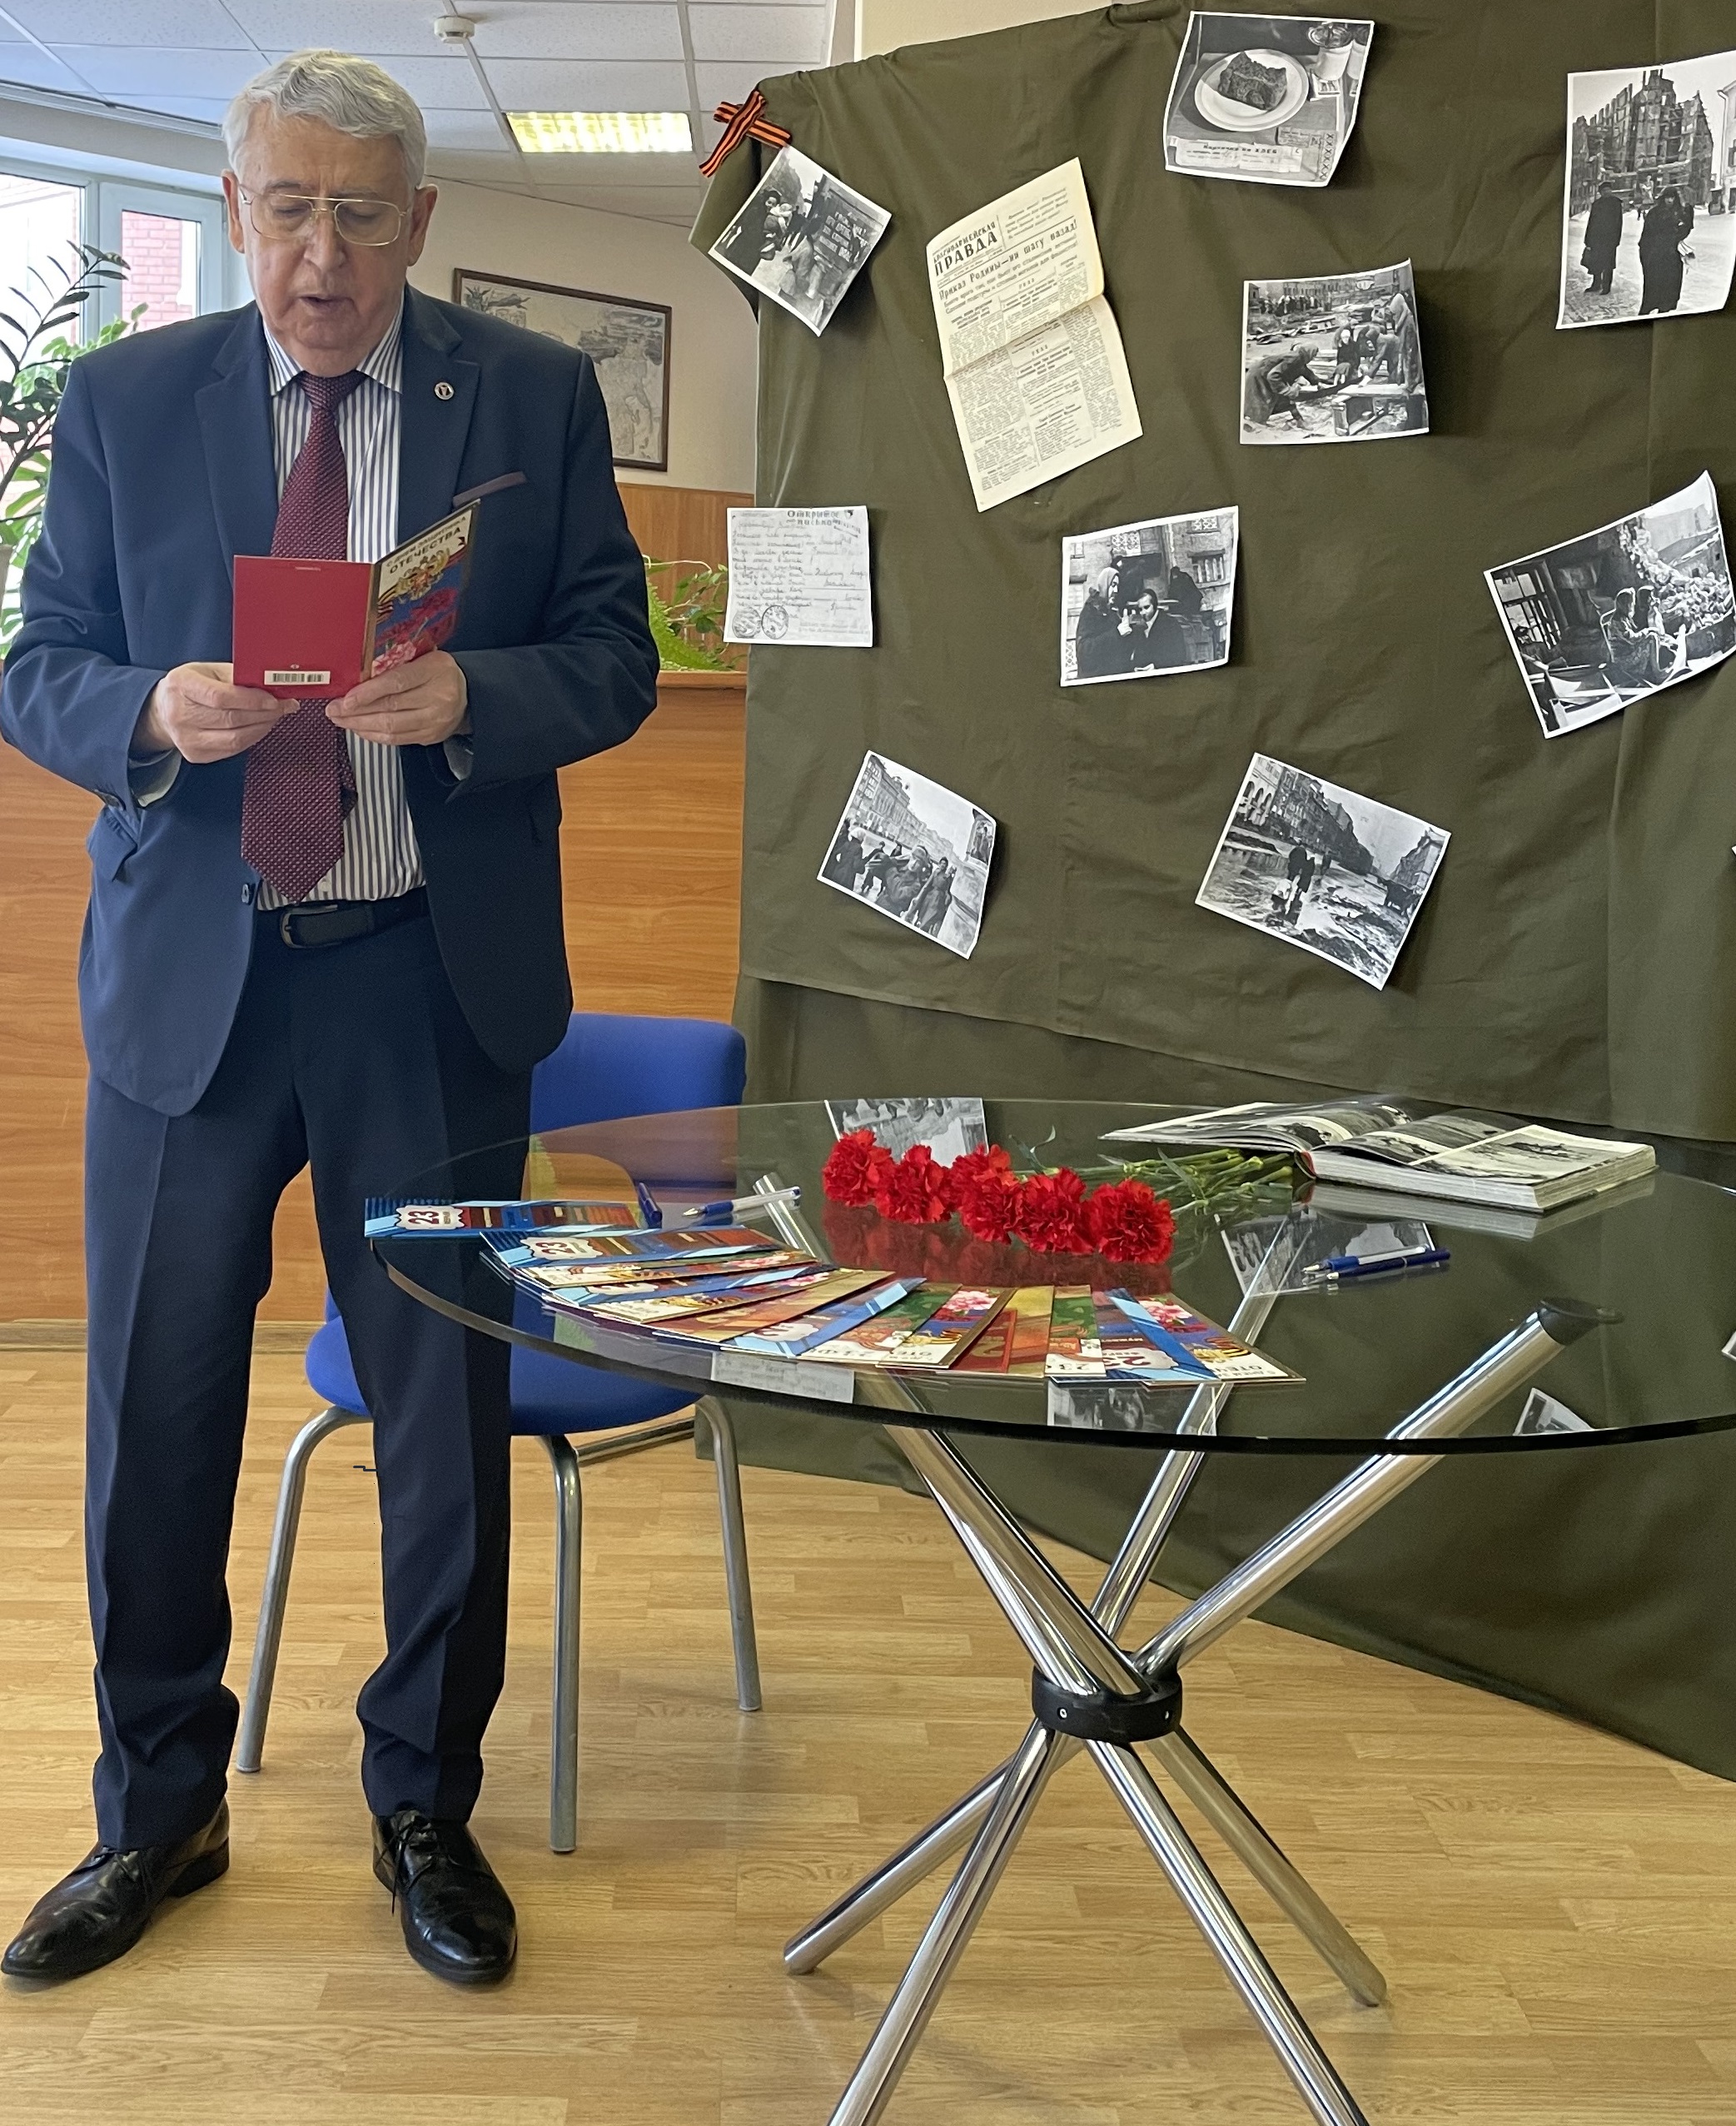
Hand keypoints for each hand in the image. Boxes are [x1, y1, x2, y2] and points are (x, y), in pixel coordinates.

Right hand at [135, 662, 287, 763]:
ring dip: (262, 727)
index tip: (274, 699)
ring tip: (275, 716)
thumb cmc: (191, 686)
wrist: (164, 710)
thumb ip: (237, 676)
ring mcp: (186, 738)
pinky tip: (260, 726)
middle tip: (284, 706)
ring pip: (235, 739)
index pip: (220, 697)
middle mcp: (180, 713)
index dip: (251, 700)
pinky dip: (252, 738)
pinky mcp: (195, 755)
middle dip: (264, 713)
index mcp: (182, 684)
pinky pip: (233, 749)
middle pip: (231, 719)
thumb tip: (273, 686)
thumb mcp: (208, 671)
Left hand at [327, 649, 468, 747]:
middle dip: (356, 712)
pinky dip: (374, 735)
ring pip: (391, 728)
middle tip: (334, 710)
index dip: (367, 693)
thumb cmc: (439, 672)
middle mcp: (438, 698)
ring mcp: (435, 721)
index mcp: (434, 671)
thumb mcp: (422, 657)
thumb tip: (357, 679)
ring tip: (341, 720)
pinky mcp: (430, 737)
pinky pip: (397, 740)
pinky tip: (359, 729)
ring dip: (360, 726)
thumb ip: (394, 666)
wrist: (468, 694)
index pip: (396, 683)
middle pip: (390, 709)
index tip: (345, 698)